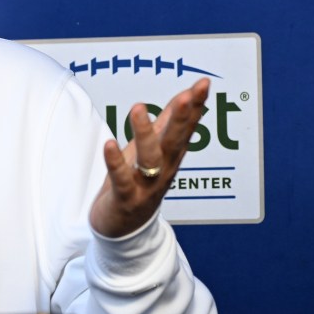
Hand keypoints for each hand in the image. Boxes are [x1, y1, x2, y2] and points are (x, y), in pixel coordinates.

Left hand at [89, 77, 209, 238]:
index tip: (204, 84)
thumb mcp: (155, 149)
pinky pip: (121, 179)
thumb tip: (186, 95)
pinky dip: (116, 163)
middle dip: (182, 119)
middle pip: (175, 142)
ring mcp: (145, 185)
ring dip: (145, 134)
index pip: (186, 128)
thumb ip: (169, 123)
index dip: (195, 106)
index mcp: (170, 156)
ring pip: (149, 159)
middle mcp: (163, 169)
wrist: (123, 229)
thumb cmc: (138, 181)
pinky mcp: (125, 198)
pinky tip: (109, 144)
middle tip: (189, 95)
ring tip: (137, 108)